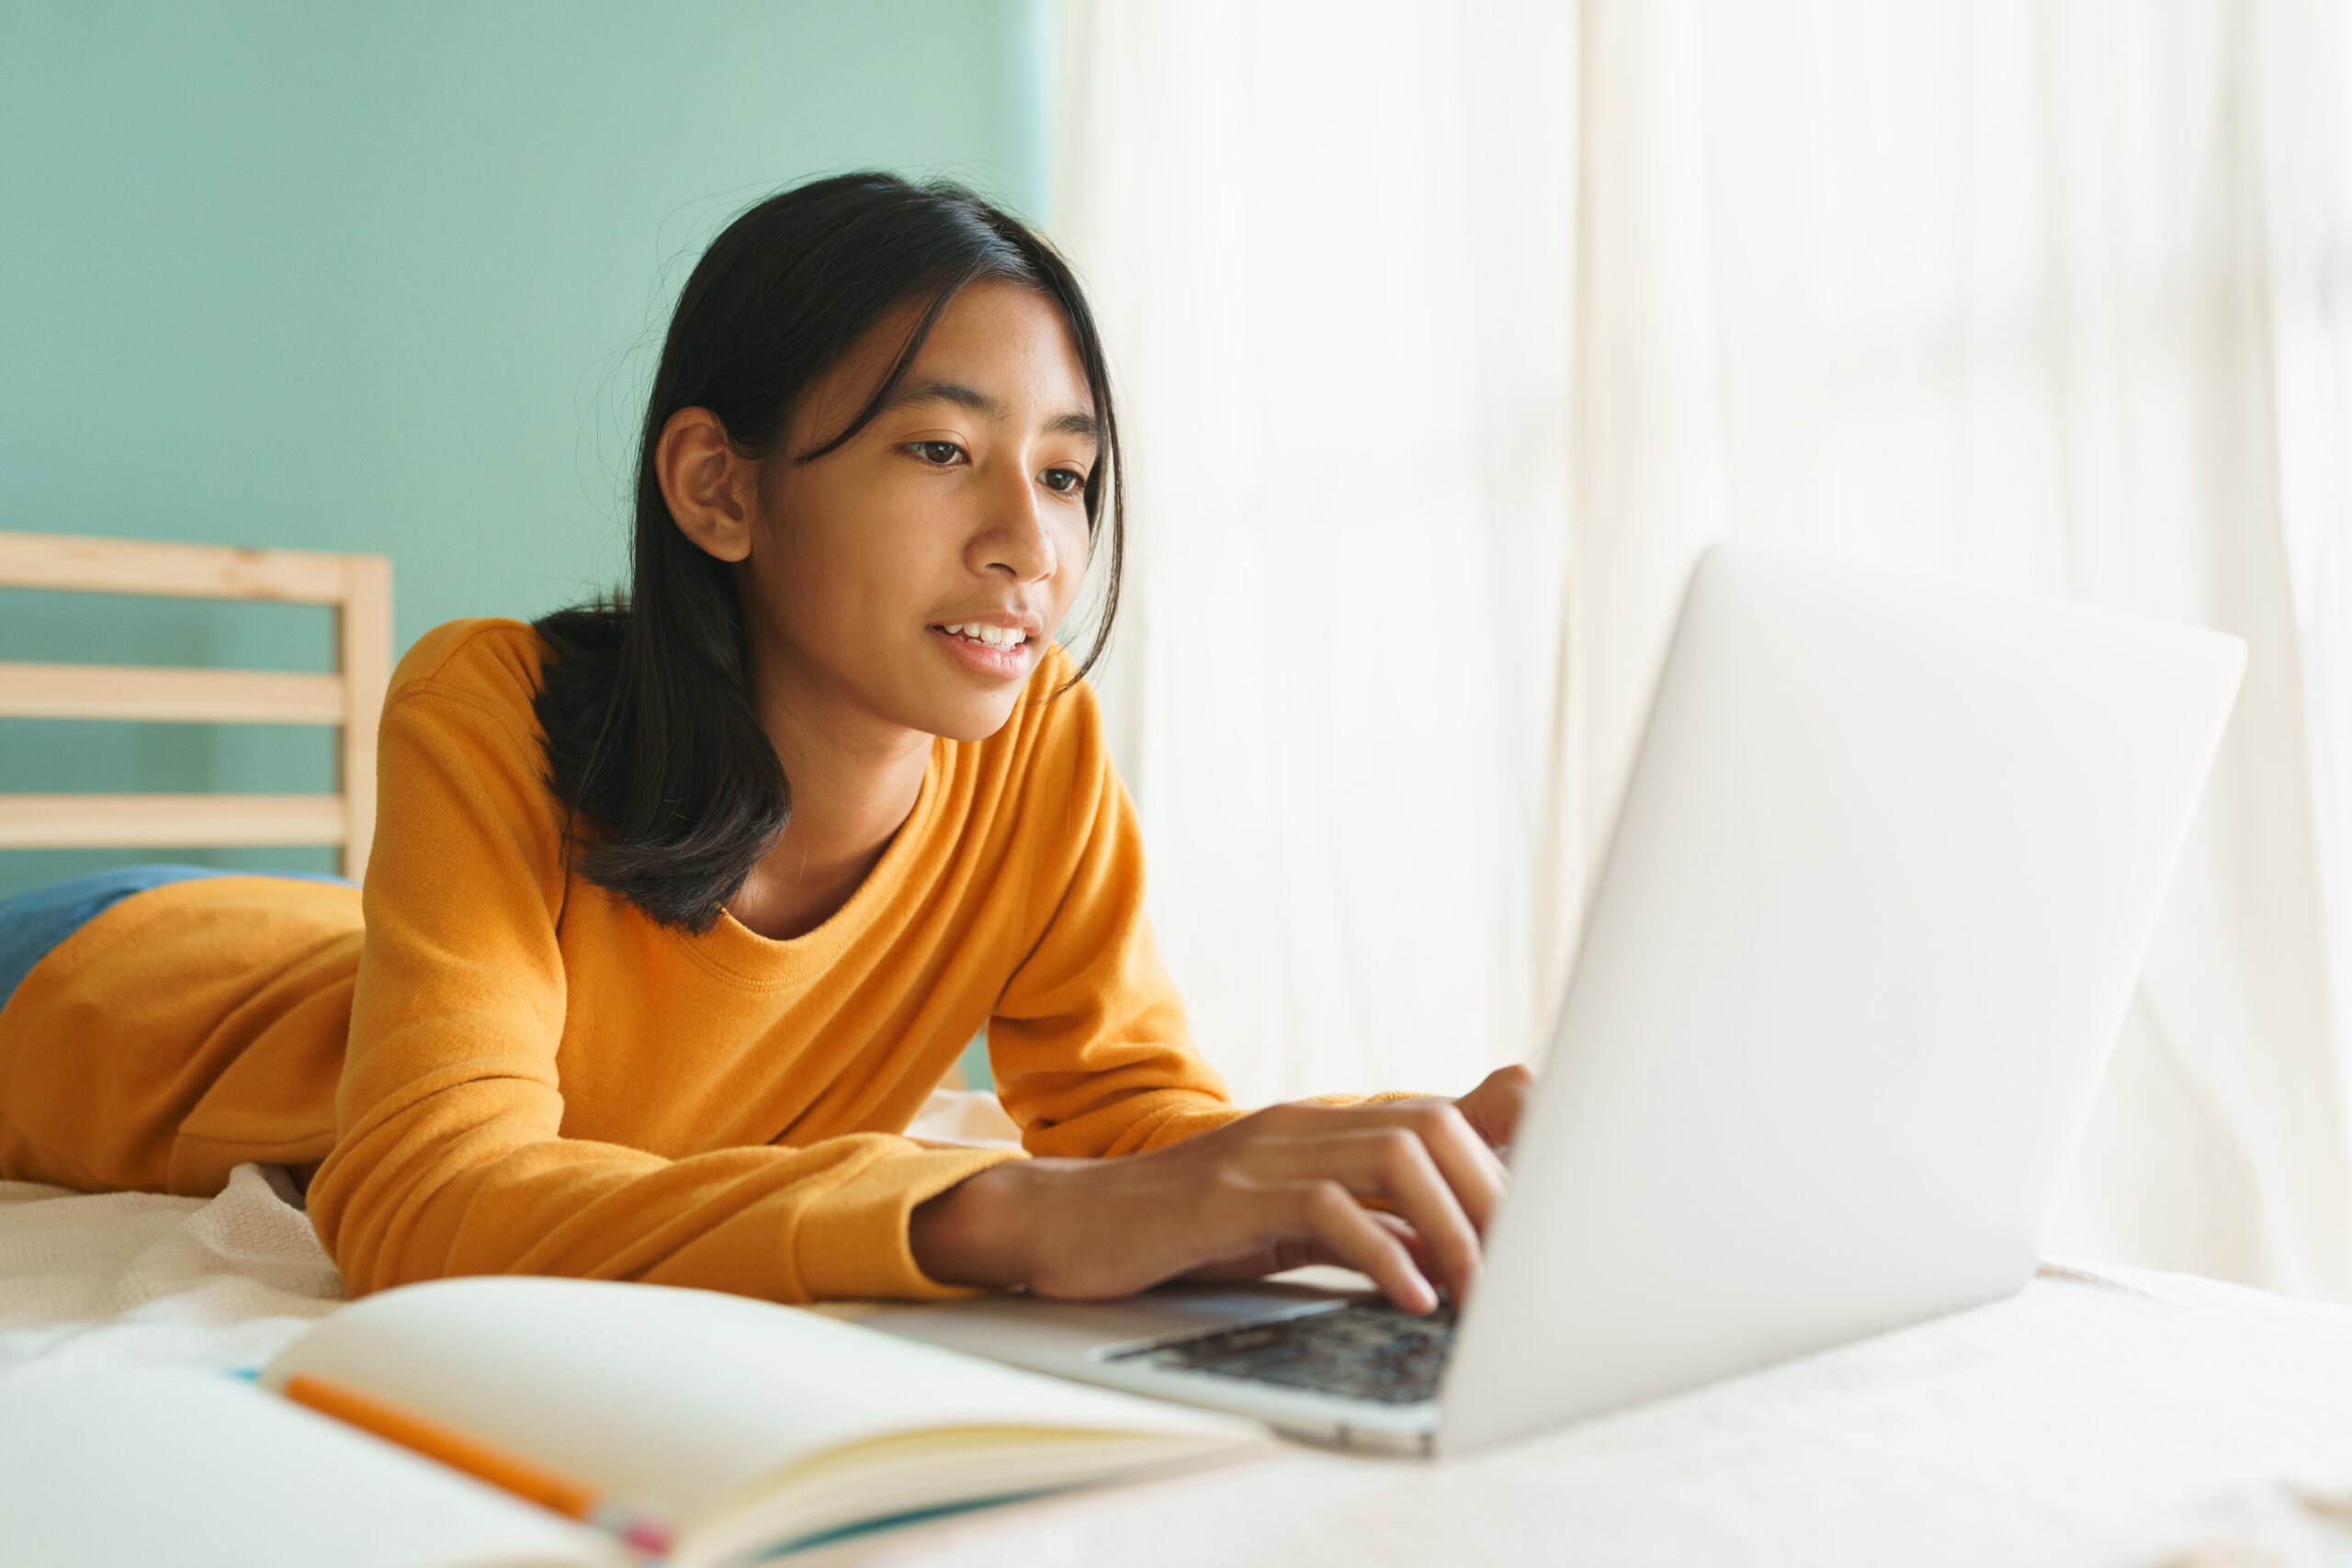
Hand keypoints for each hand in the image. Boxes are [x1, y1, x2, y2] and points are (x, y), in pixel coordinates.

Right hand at [909, 1064, 1537, 1314]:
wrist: (1072, 1223)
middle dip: (1496, 1199)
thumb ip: (1374, 1210)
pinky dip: (1382, 1253)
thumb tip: (1459, 1234)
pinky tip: (1409, 1297)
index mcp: (1330, 1126)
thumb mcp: (1297, 1215)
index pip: (1447, 1112)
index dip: (1515, 1149)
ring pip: (1396, 1154)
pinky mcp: (1228, 1195)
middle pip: (1436, 1126)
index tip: (1561, 1210)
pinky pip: (1325, 1209)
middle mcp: (1308, 1123)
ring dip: (1454, 1225)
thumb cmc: (1189, 1228)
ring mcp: (1267, 1151)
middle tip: (1524, 1274)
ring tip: (1478, 1292)